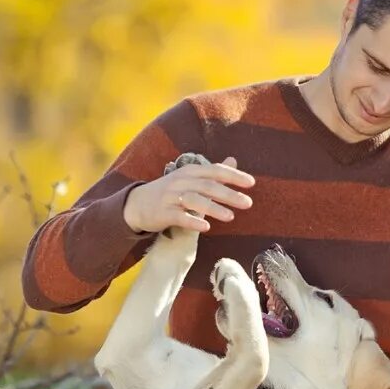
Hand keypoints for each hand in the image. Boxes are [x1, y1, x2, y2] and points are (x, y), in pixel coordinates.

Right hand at [123, 156, 254, 233]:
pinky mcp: (163, 213)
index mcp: (190, 172)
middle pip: (207, 186)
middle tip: (248, 203)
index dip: (233, 176)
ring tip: (230, 217)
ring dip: (213, 208)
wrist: (138, 204)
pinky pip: (179, 217)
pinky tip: (206, 228)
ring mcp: (170, 197)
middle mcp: (181, 181)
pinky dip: (192, 221)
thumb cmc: (170, 192)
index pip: (215, 171)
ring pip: (194, 200)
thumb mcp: (190, 178)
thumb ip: (212, 171)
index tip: (251, 183)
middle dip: (229, 194)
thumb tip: (234, 161)